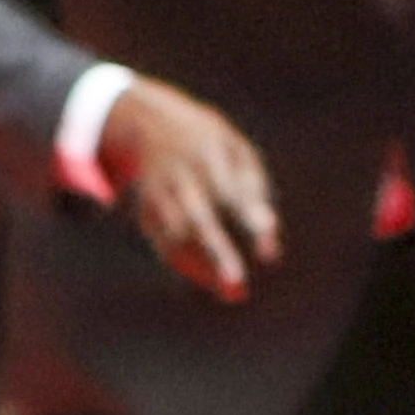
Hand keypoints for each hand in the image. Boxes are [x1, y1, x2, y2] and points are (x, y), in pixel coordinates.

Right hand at [100, 78, 281, 303]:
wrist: (151, 123)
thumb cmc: (212, 145)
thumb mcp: (238, 153)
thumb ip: (255, 196)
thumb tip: (269, 248)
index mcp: (211, 152)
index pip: (234, 190)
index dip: (251, 218)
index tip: (269, 249)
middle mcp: (181, 175)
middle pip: (198, 218)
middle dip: (217, 253)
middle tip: (237, 286)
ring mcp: (158, 193)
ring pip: (177, 237)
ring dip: (202, 267)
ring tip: (233, 291)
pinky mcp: (145, 210)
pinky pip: (165, 245)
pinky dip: (187, 265)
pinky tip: (210, 278)